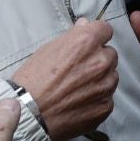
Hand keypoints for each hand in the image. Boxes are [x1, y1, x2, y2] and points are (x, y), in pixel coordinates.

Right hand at [10, 19, 118, 140]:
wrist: (28, 114)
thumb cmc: (33, 81)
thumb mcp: (47, 49)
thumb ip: (72, 36)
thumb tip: (84, 26)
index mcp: (86, 43)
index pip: (105, 30)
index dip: (96, 36)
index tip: (91, 42)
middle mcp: (100, 62)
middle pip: (110, 54)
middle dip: (98, 59)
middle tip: (79, 70)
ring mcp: (105, 85)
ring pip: (111, 76)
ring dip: (100, 79)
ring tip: (77, 88)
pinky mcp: (105, 106)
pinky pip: (107, 97)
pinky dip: (97, 99)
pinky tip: (79, 102)